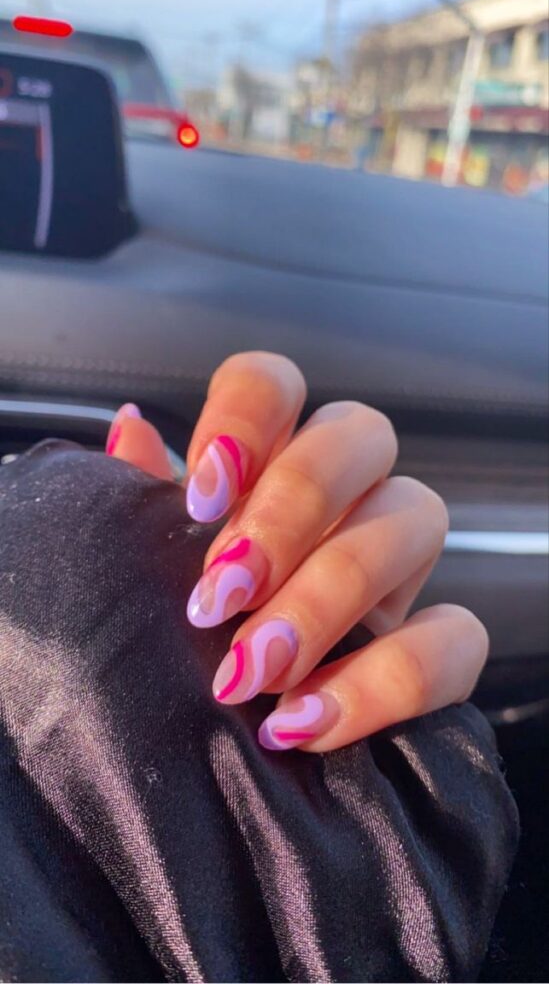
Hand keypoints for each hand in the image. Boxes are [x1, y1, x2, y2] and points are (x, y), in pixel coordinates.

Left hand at [106, 352, 487, 752]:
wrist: (217, 758)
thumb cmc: (184, 646)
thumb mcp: (151, 579)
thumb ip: (145, 508)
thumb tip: (132, 430)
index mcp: (269, 464)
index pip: (275, 384)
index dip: (245, 420)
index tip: (200, 498)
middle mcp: (347, 493)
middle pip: (359, 433)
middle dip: (290, 511)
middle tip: (222, 595)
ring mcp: (403, 562)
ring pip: (418, 514)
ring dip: (325, 598)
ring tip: (251, 672)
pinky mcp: (443, 643)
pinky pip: (456, 637)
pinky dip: (381, 684)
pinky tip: (302, 722)